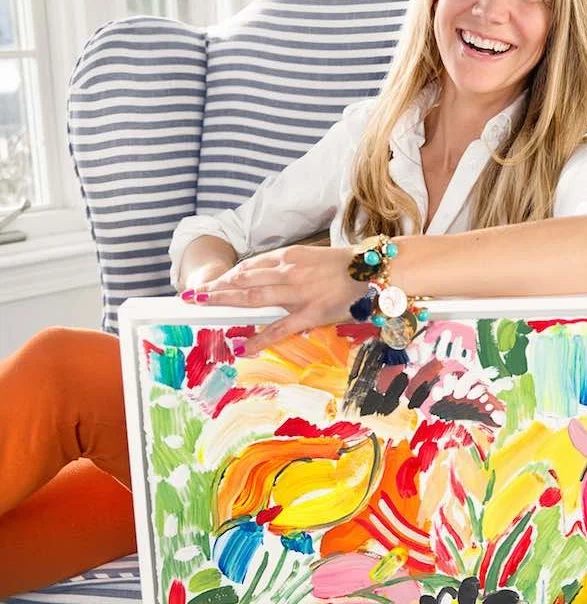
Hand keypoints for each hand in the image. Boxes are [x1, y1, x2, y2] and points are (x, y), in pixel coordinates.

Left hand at [182, 245, 360, 351]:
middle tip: (192, 297)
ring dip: (227, 303)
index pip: (249, 267)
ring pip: (254, 298)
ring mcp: (299, 292)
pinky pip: (279, 328)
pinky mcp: (311, 313)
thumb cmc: (347, 268)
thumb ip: (289, 271)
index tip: (209, 285)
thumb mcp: (313, 260)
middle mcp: (289, 271)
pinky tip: (243, 347)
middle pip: (243, 280)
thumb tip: (266, 282)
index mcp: (290, 257)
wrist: (377, 272)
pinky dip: (260, 338)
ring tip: (204, 309)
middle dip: (216, 289)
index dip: (226, 277)